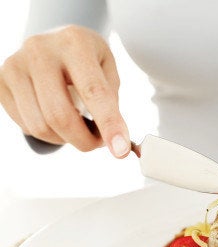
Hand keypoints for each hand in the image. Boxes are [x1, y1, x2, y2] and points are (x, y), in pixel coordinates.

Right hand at [0, 25, 130, 157]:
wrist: (55, 40)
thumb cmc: (86, 58)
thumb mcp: (108, 68)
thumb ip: (111, 100)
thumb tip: (116, 140)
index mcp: (75, 43)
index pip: (94, 91)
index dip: (109, 124)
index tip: (121, 150)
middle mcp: (40, 50)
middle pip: (60, 115)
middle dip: (84, 141)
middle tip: (98, 143)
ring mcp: (16, 65)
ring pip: (40, 126)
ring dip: (65, 139)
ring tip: (78, 129)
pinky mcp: (1, 82)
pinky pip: (25, 125)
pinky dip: (47, 133)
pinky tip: (57, 120)